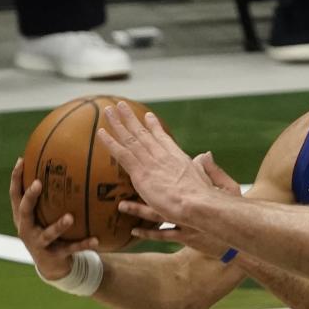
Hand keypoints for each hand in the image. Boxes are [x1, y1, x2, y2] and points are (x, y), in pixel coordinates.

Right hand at [9, 157, 98, 278]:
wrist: (51, 265)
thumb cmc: (49, 231)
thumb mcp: (46, 214)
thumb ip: (51, 196)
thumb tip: (67, 166)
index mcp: (23, 217)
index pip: (15, 195)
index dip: (16, 179)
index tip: (21, 161)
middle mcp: (26, 229)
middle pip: (24, 211)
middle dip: (30, 197)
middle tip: (38, 184)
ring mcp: (39, 243)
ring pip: (48, 234)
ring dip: (59, 226)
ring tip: (70, 217)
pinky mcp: (53, 255)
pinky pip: (71, 249)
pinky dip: (83, 244)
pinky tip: (96, 240)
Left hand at [97, 101, 215, 225]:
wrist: (195, 202)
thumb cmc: (202, 196)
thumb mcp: (205, 176)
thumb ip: (204, 165)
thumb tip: (207, 154)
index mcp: (178, 156)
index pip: (163, 138)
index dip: (154, 127)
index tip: (148, 116)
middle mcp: (162, 155)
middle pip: (143, 133)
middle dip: (131, 118)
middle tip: (121, 106)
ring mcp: (150, 162)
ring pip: (130, 138)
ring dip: (118, 123)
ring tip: (109, 111)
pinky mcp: (140, 172)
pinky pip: (121, 153)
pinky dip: (110, 142)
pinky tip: (101, 132)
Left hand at [121, 152, 241, 258]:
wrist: (241, 233)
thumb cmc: (234, 210)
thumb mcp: (229, 187)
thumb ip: (214, 171)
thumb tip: (204, 153)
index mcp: (198, 189)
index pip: (173, 172)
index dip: (156, 161)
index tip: (140, 152)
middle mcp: (190, 204)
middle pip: (160, 190)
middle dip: (140, 181)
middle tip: (124, 179)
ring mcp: (188, 221)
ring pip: (158, 214)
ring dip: (138, 210)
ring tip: (121, 205)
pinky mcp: (187, 236)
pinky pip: (164, 235)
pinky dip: (149, 233)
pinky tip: (134, 232)